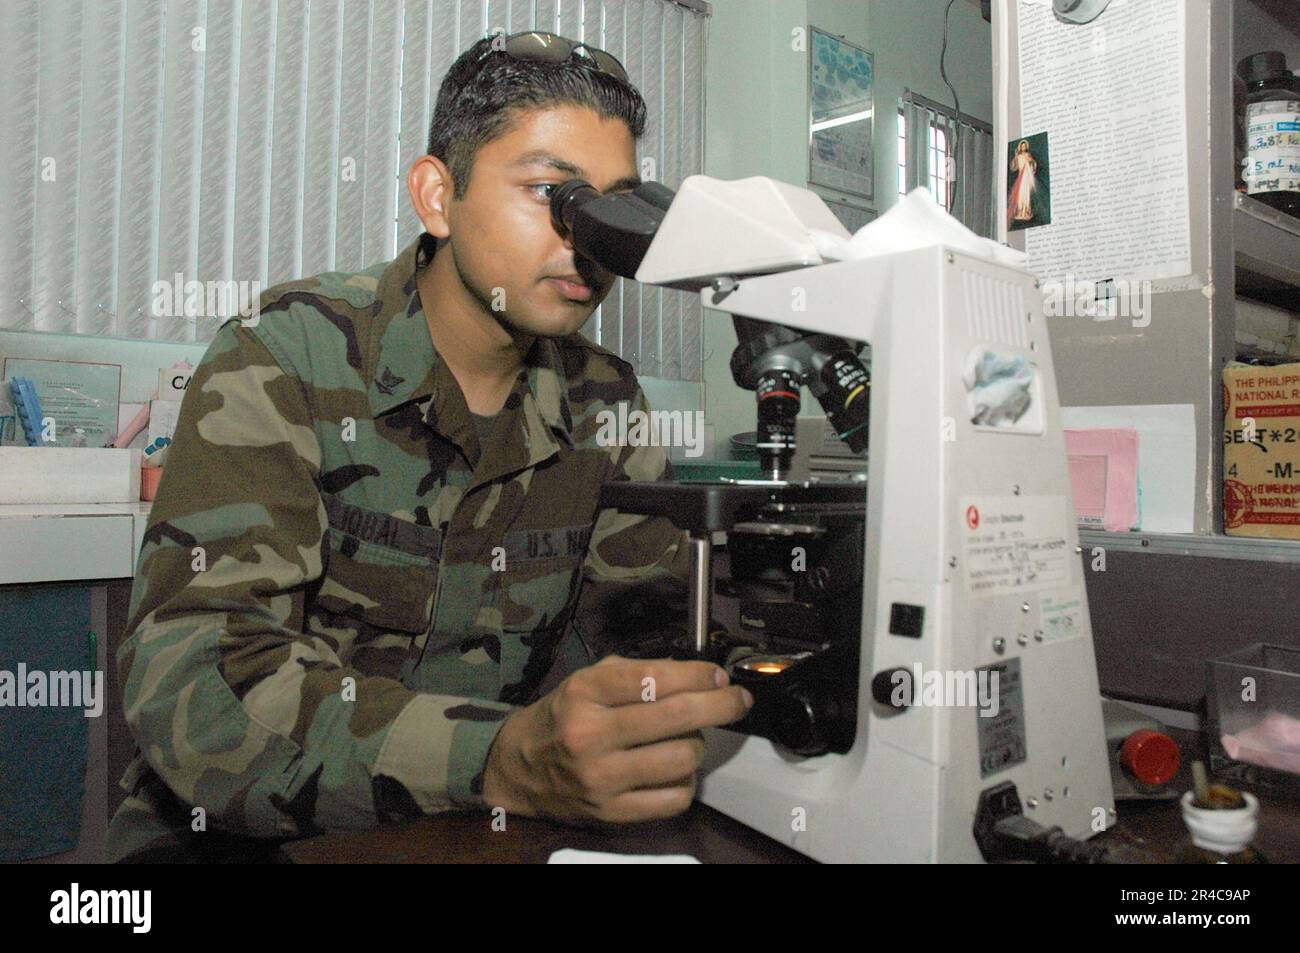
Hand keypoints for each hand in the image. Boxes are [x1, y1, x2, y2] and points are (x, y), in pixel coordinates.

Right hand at [481, 655, 752, 823]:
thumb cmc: (564, 717)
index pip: (655, 678)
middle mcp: (591, 734)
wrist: (519, 769)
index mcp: (585, 692)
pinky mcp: (611, 812)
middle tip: (738, 700)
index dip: (698, 676)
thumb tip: (699, 677)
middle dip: (721, 705)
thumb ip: (639, 674)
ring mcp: (602, 778)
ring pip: (683, 758)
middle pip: (678, 716)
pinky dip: (686, 781)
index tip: (719, 676)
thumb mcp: (589, 681)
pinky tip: (675, 770)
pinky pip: (675, 798)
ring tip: (686, 737)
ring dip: (697, 744)